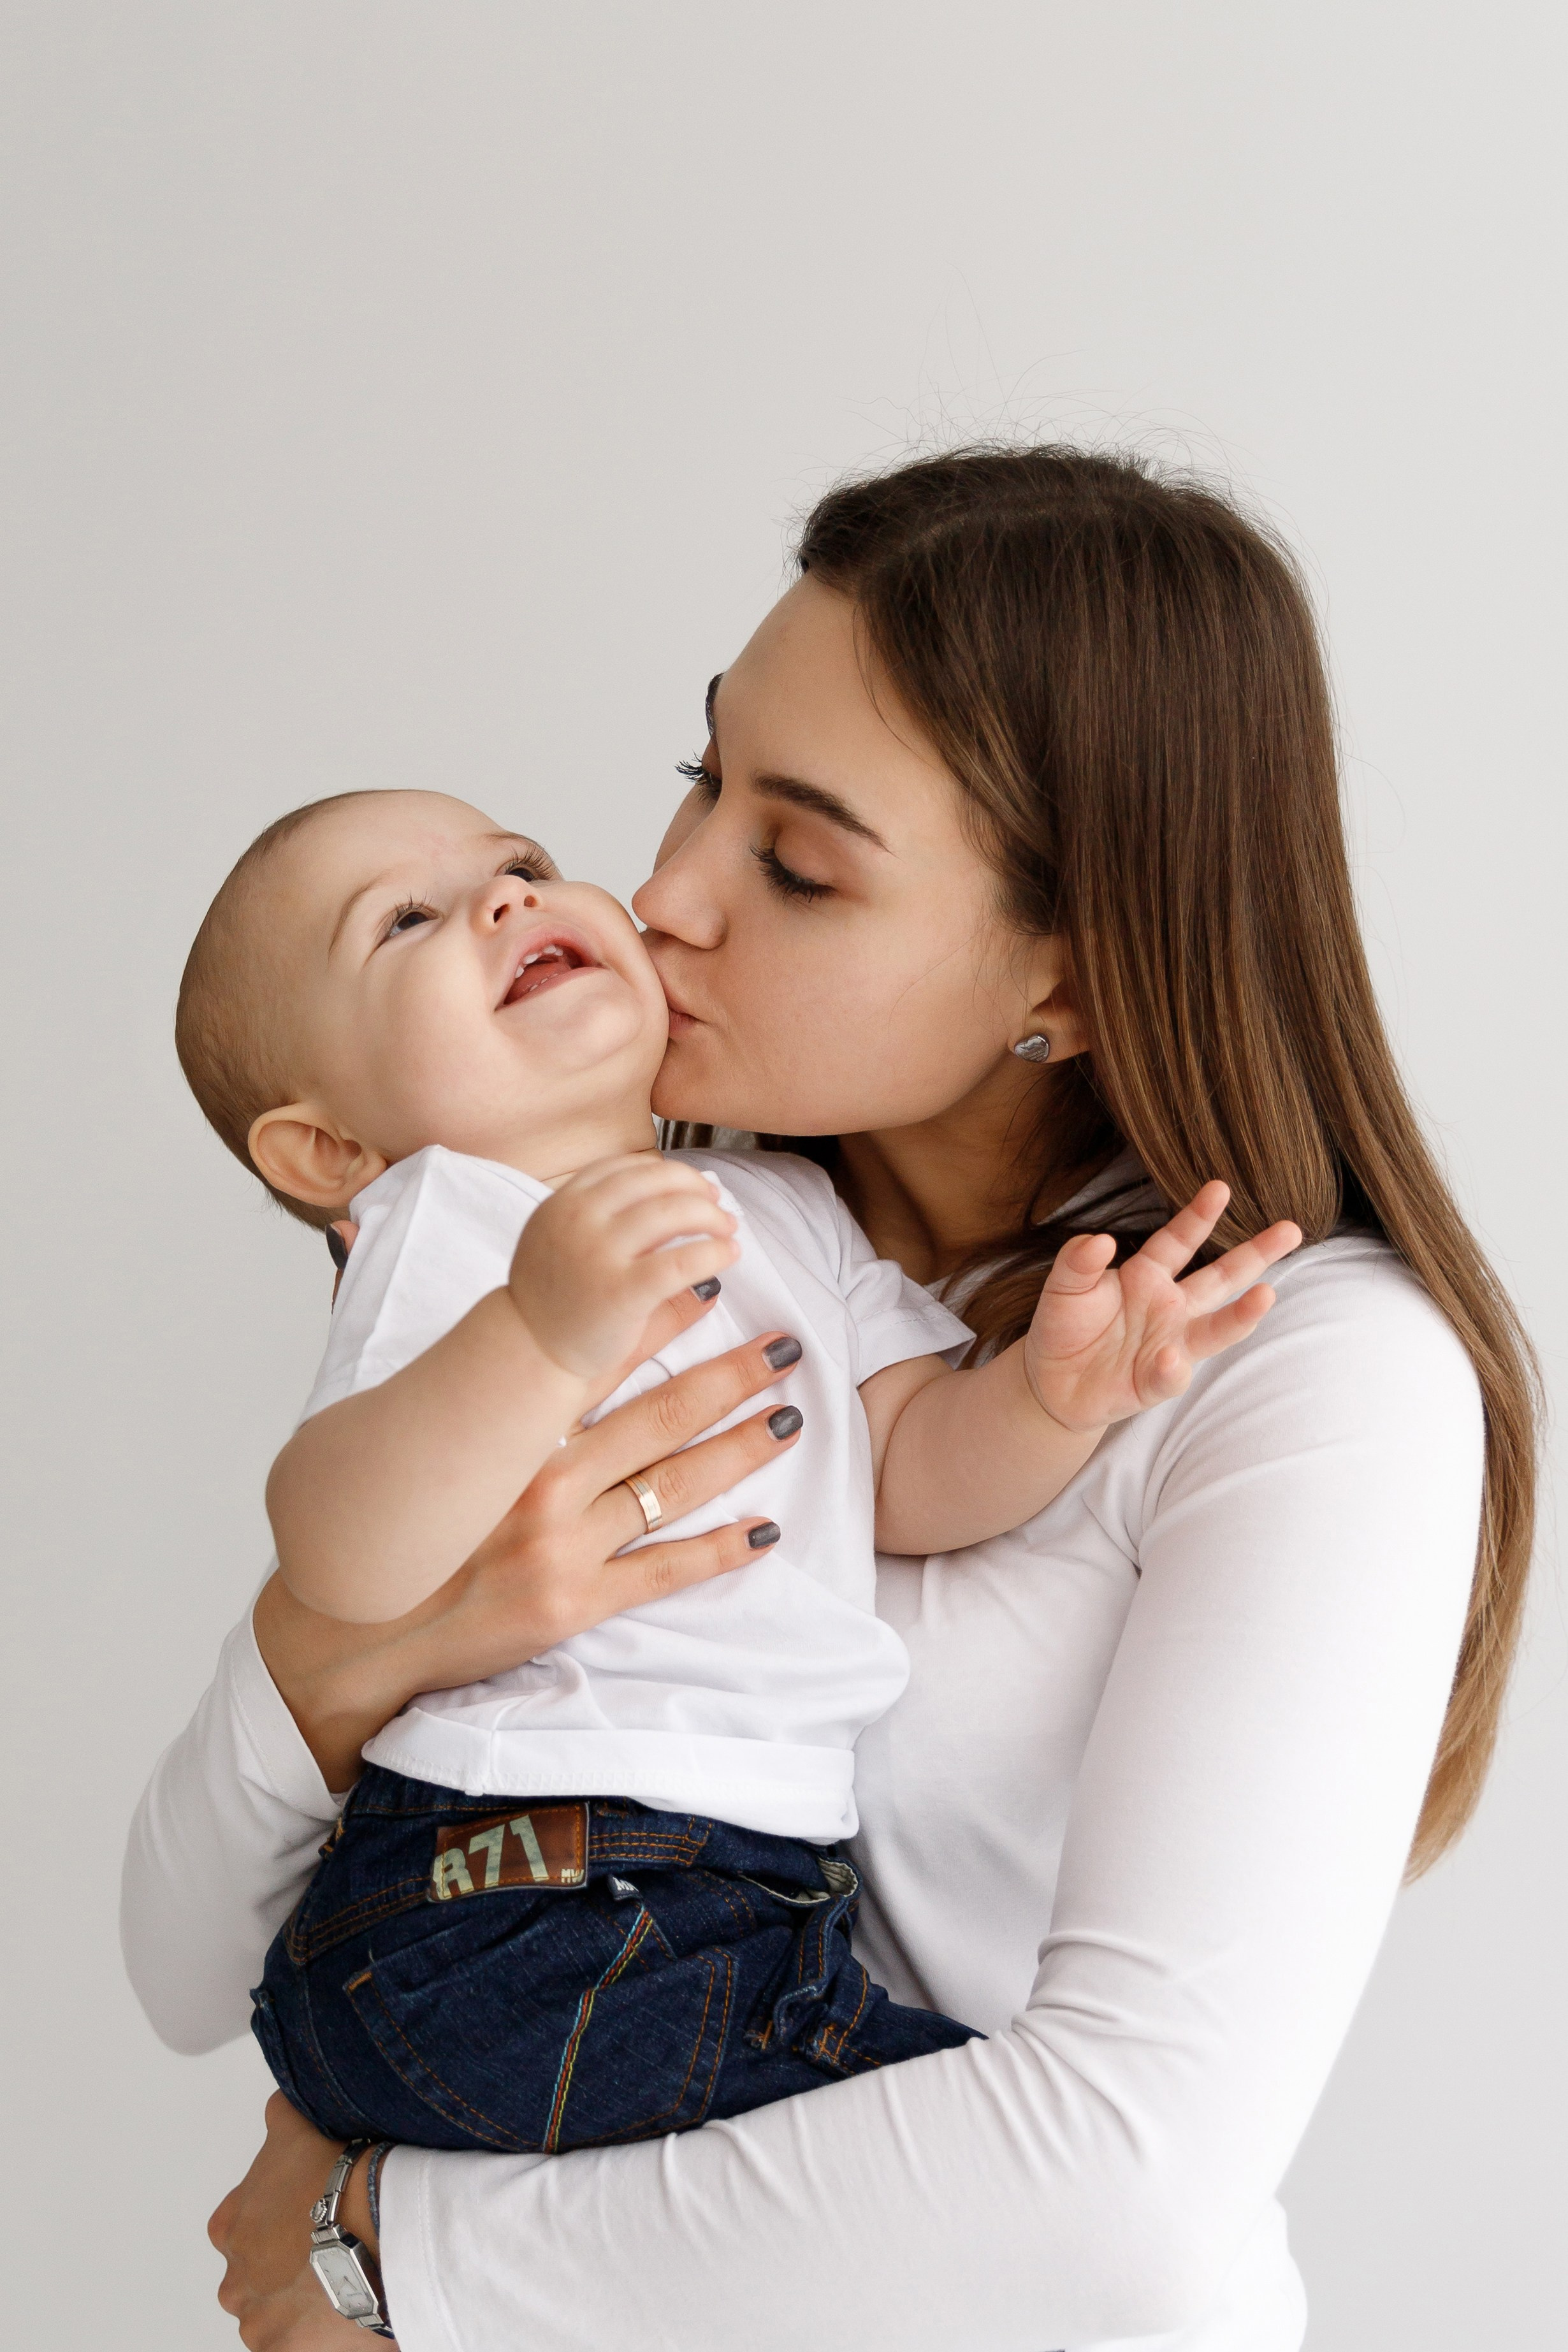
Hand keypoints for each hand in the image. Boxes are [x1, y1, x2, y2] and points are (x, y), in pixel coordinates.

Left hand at [209, 2095, 375, 2347]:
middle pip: (258, 2275)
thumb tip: (278, 2109)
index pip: (242, 2226)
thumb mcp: (298, 2126)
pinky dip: (323, 2333)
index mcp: (230, 2227)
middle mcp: (235, 2280)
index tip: (313, 2214)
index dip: (280, 2219)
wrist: (377, 2229)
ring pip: (280, 2314)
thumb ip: (279, 2119)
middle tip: (335, 2247)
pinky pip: (300, 2344)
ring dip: (305, 2302)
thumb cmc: (339, 2178)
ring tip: (350, 2279)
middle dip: (289, 2266)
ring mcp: (260, 2322)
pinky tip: (353, 2308)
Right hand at [254, 1296, 805, 1787]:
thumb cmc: (384, 1526)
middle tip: (784, 1347)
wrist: (356, 1637)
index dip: (658, 1319)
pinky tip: (764, 1529)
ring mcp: (562, 1547)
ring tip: (788, 1418)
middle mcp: (538, 1483)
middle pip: (658, 1418)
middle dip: (728, 1377)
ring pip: (672, 1486)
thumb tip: (340, 1230)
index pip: (597, 1359)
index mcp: (503, 1435)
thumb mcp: (382, 1427)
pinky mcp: (575, 1605)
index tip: (706, 1286)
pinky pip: (663, 1572)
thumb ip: (393, 1336)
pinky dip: (718, 1550)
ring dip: (738, 1448)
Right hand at [509, 1153, 739, 1379]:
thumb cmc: (556, 1298)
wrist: (530, 1350)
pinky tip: (729, 1255)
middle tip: (717, 1204)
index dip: (668, 1172)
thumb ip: (608, 1216)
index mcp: (564, 1202)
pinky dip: (713, 1252)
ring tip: (728, 1229)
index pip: (627, 1168)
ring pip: (672, 1213)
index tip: (692, 1186)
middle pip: (654, 1182)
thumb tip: (676, 1199)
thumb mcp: (564, 1239)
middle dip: (695, 1188)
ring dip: (711, 1216)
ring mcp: (598, 1254)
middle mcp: (578, 1219)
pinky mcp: (621, 1293)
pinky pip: (679, 1262)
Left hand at [1022, 1182, 1301, 1433]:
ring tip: (1266, 1295)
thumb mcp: (1064, 1285)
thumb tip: (1100, 1240)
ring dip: (1242, 1315)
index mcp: (1148, 1275)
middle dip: (1257, 1254)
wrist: (1051, 1382)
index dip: (1199, 1216)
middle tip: (1292, 1230)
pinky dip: (1173, 1368)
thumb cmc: (1065, 1325)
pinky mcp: (1156, 1382)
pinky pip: (1171, 1374)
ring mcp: (1170, 1344)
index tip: (1220, 1187)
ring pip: (1216, 1328)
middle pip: (1221, 1278)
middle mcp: (1170, 1307)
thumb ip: (1078, 1261)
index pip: (1179, 1240)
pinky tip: (1171, 1358)